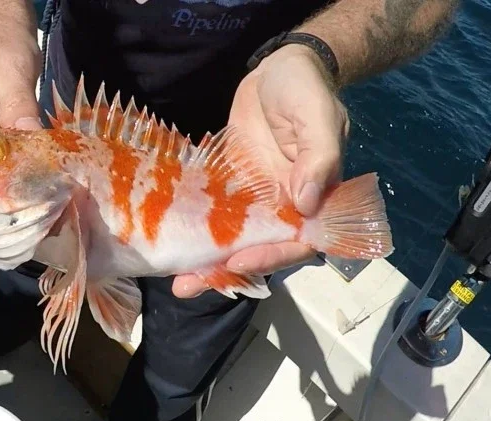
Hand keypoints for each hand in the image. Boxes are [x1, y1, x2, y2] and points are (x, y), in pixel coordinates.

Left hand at [172, 44, 349, 297]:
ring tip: (178, 282)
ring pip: (235, 241)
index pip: (300, 241)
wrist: (277, 67)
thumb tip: (307, 204)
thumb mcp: (318, 115)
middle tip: (190, 284)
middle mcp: (285, 206)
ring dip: (207, 263)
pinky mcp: (229, 189)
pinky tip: (171, 249)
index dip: (273, 256)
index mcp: (316, 196)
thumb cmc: (304, 88)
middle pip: (261, 249)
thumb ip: (319, 158)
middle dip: (227, 271)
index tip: (240, 261)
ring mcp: (255, 200)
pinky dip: (196, 234)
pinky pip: (214, 218)